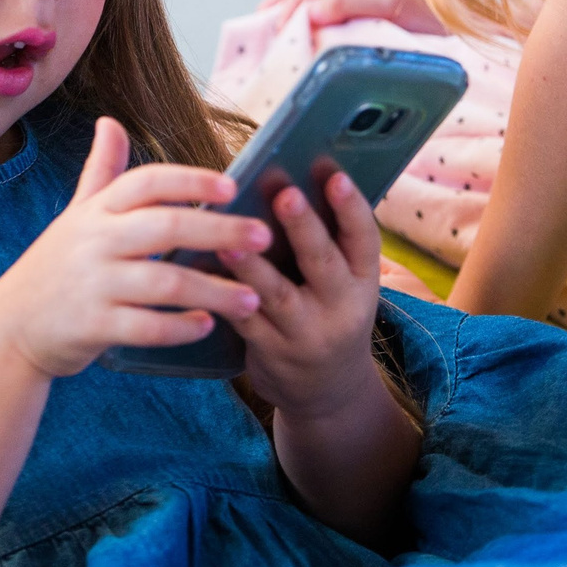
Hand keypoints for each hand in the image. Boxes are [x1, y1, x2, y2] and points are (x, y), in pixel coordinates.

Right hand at [0, 117, 271, 378]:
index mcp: (96, 212)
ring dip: (213, 291)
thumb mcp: (74, 216)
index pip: (146, 183)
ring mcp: (92, 285)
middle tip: (263, 236)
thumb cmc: (55, 267)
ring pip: (164, 284)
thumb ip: (100, 172)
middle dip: (219, 231)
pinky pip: (145, 328)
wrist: (11, 326)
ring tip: (253, 298)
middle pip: (165, 228)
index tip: (231, 187)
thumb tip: (111, 122)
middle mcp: (94, 243)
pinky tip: (207, 325)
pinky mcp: (92, 327)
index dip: (189, 181)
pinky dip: (179, 328)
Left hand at [219, 170, 389, 421]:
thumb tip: (284, 178)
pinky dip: (224, 294)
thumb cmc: (328, 313)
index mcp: (362, 280)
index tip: (336, 175)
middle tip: (286, 195)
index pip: (365, 240)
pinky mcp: (273, 353)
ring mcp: (307, 334)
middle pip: (323, 263)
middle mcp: (342, 307)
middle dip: (304, 228)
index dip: (351, 207)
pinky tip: (202, 270)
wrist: (328, 391)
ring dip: (253, 266)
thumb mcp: (344, 283)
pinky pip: (244, 320)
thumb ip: (325, 241)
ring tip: (229, 240)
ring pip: (278, 296)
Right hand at [258, 0, 444, 35]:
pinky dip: (312, 27)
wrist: (485, 36)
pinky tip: (302, 42)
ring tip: (271, 32)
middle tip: (261, 26)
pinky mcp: (378, 23)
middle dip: (284, 0)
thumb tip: (308, 9)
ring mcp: (374, 0)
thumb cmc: (445, 17)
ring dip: (294, 13)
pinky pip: (335, 18)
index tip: (277, 23)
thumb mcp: (398, 1)